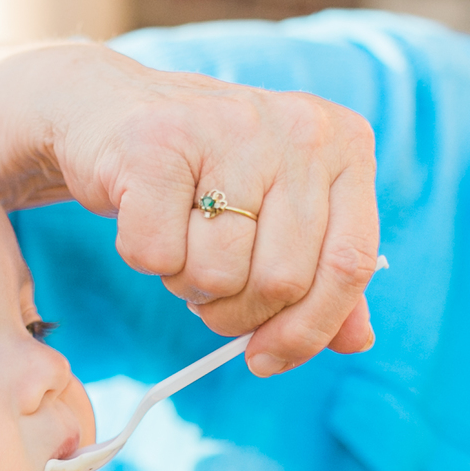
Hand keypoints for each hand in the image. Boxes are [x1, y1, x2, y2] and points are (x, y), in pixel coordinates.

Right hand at [0, 40, 381, 373]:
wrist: (111, 110)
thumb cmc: (207, 174)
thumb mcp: (279, 214)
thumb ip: (323, 273)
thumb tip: (358, 341)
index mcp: (342, 144)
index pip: (350, 264)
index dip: (310, 329)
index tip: (267, 359)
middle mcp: (296, 129)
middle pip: (283, 281)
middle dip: (237, 313)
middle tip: (210, 293)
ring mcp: (228, 130)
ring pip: (219, 275)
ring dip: (188, 285)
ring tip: (181, 244)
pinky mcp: (156, 145)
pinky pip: (156, 256)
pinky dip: (144, 259)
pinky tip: (145, 219)